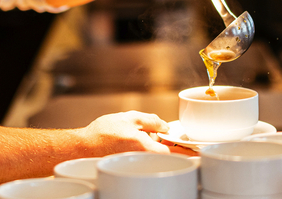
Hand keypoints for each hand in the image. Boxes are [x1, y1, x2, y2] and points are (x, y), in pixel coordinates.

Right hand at [77, 111, 194, 155]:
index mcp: (145, 147)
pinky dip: (150, 150)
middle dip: (173, 147)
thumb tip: (165, 126)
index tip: (198, 152)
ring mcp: (138, 164)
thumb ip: (151, 120)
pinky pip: (147, 158)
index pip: (174, 152)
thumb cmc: (102, 133)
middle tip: (179, 141)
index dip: (188, 152)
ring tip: (154, 137)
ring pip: (157, 156)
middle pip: (167, 155)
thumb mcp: (130, 117)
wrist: (83, 147)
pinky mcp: (132, 165)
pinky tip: (142, 141)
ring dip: (160, 147)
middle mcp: (143, 159)